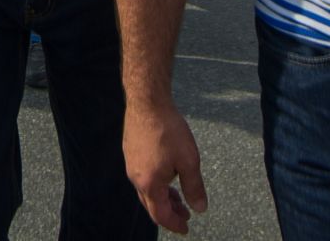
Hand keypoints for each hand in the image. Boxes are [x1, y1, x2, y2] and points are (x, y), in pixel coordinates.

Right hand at [123, 100, 207, 234]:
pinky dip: (156, 184)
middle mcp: (136, 178)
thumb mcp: (189, 161)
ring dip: (163, 198)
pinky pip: (142, 177)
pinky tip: (166, 174)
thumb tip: (199, 209)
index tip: (186, 228)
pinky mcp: (130, 153)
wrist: (147, 102)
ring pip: (146, 190)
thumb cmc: (169, 130)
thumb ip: (194, 188)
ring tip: (178, 196)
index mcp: (150, 184)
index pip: (161, 214)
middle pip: (151, 205)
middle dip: (169, 212)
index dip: (174, 224)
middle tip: (185, 214)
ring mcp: (131, 165)